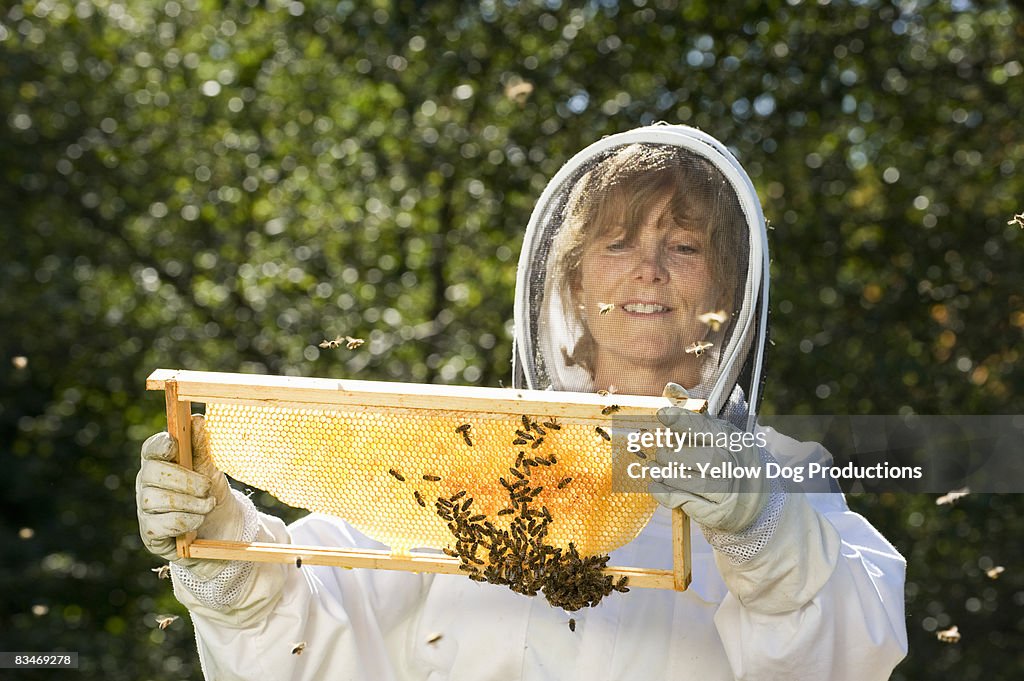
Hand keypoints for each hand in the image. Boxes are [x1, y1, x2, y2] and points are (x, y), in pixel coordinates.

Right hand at [136, 414, 235, 567]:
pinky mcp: (149, 532)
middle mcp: (147, 483)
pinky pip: (160, 524)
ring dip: (189, 503)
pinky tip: (198, 521)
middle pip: (152, 473)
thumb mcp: (210, 467)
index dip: (160, 446)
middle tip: (207, 487)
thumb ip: (202, 446)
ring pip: (156, 499)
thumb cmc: (210, 490)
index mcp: (160, 462)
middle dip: (184, 480)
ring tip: (208, 505)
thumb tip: (197, 420)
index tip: (175, 445)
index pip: (150, 449)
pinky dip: (184, 521)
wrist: (220, 527)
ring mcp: (145, 508)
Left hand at [648, 406, 768, 533]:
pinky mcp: (715, 513)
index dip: (683, 422)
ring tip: (656, 467)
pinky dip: (663, 492)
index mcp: (734, 441)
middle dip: (671, 453)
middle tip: (661, 451)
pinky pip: (682, 501)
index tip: (662, 415)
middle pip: (698, 456)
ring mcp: (727, 492)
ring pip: (688, 480)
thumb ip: (695, 417)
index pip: (707, 429)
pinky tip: (657, 484)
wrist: (754, 502)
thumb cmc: (730, 462)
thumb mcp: (721, 436)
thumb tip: (671, 389)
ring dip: (664, 473)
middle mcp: (733, 466)